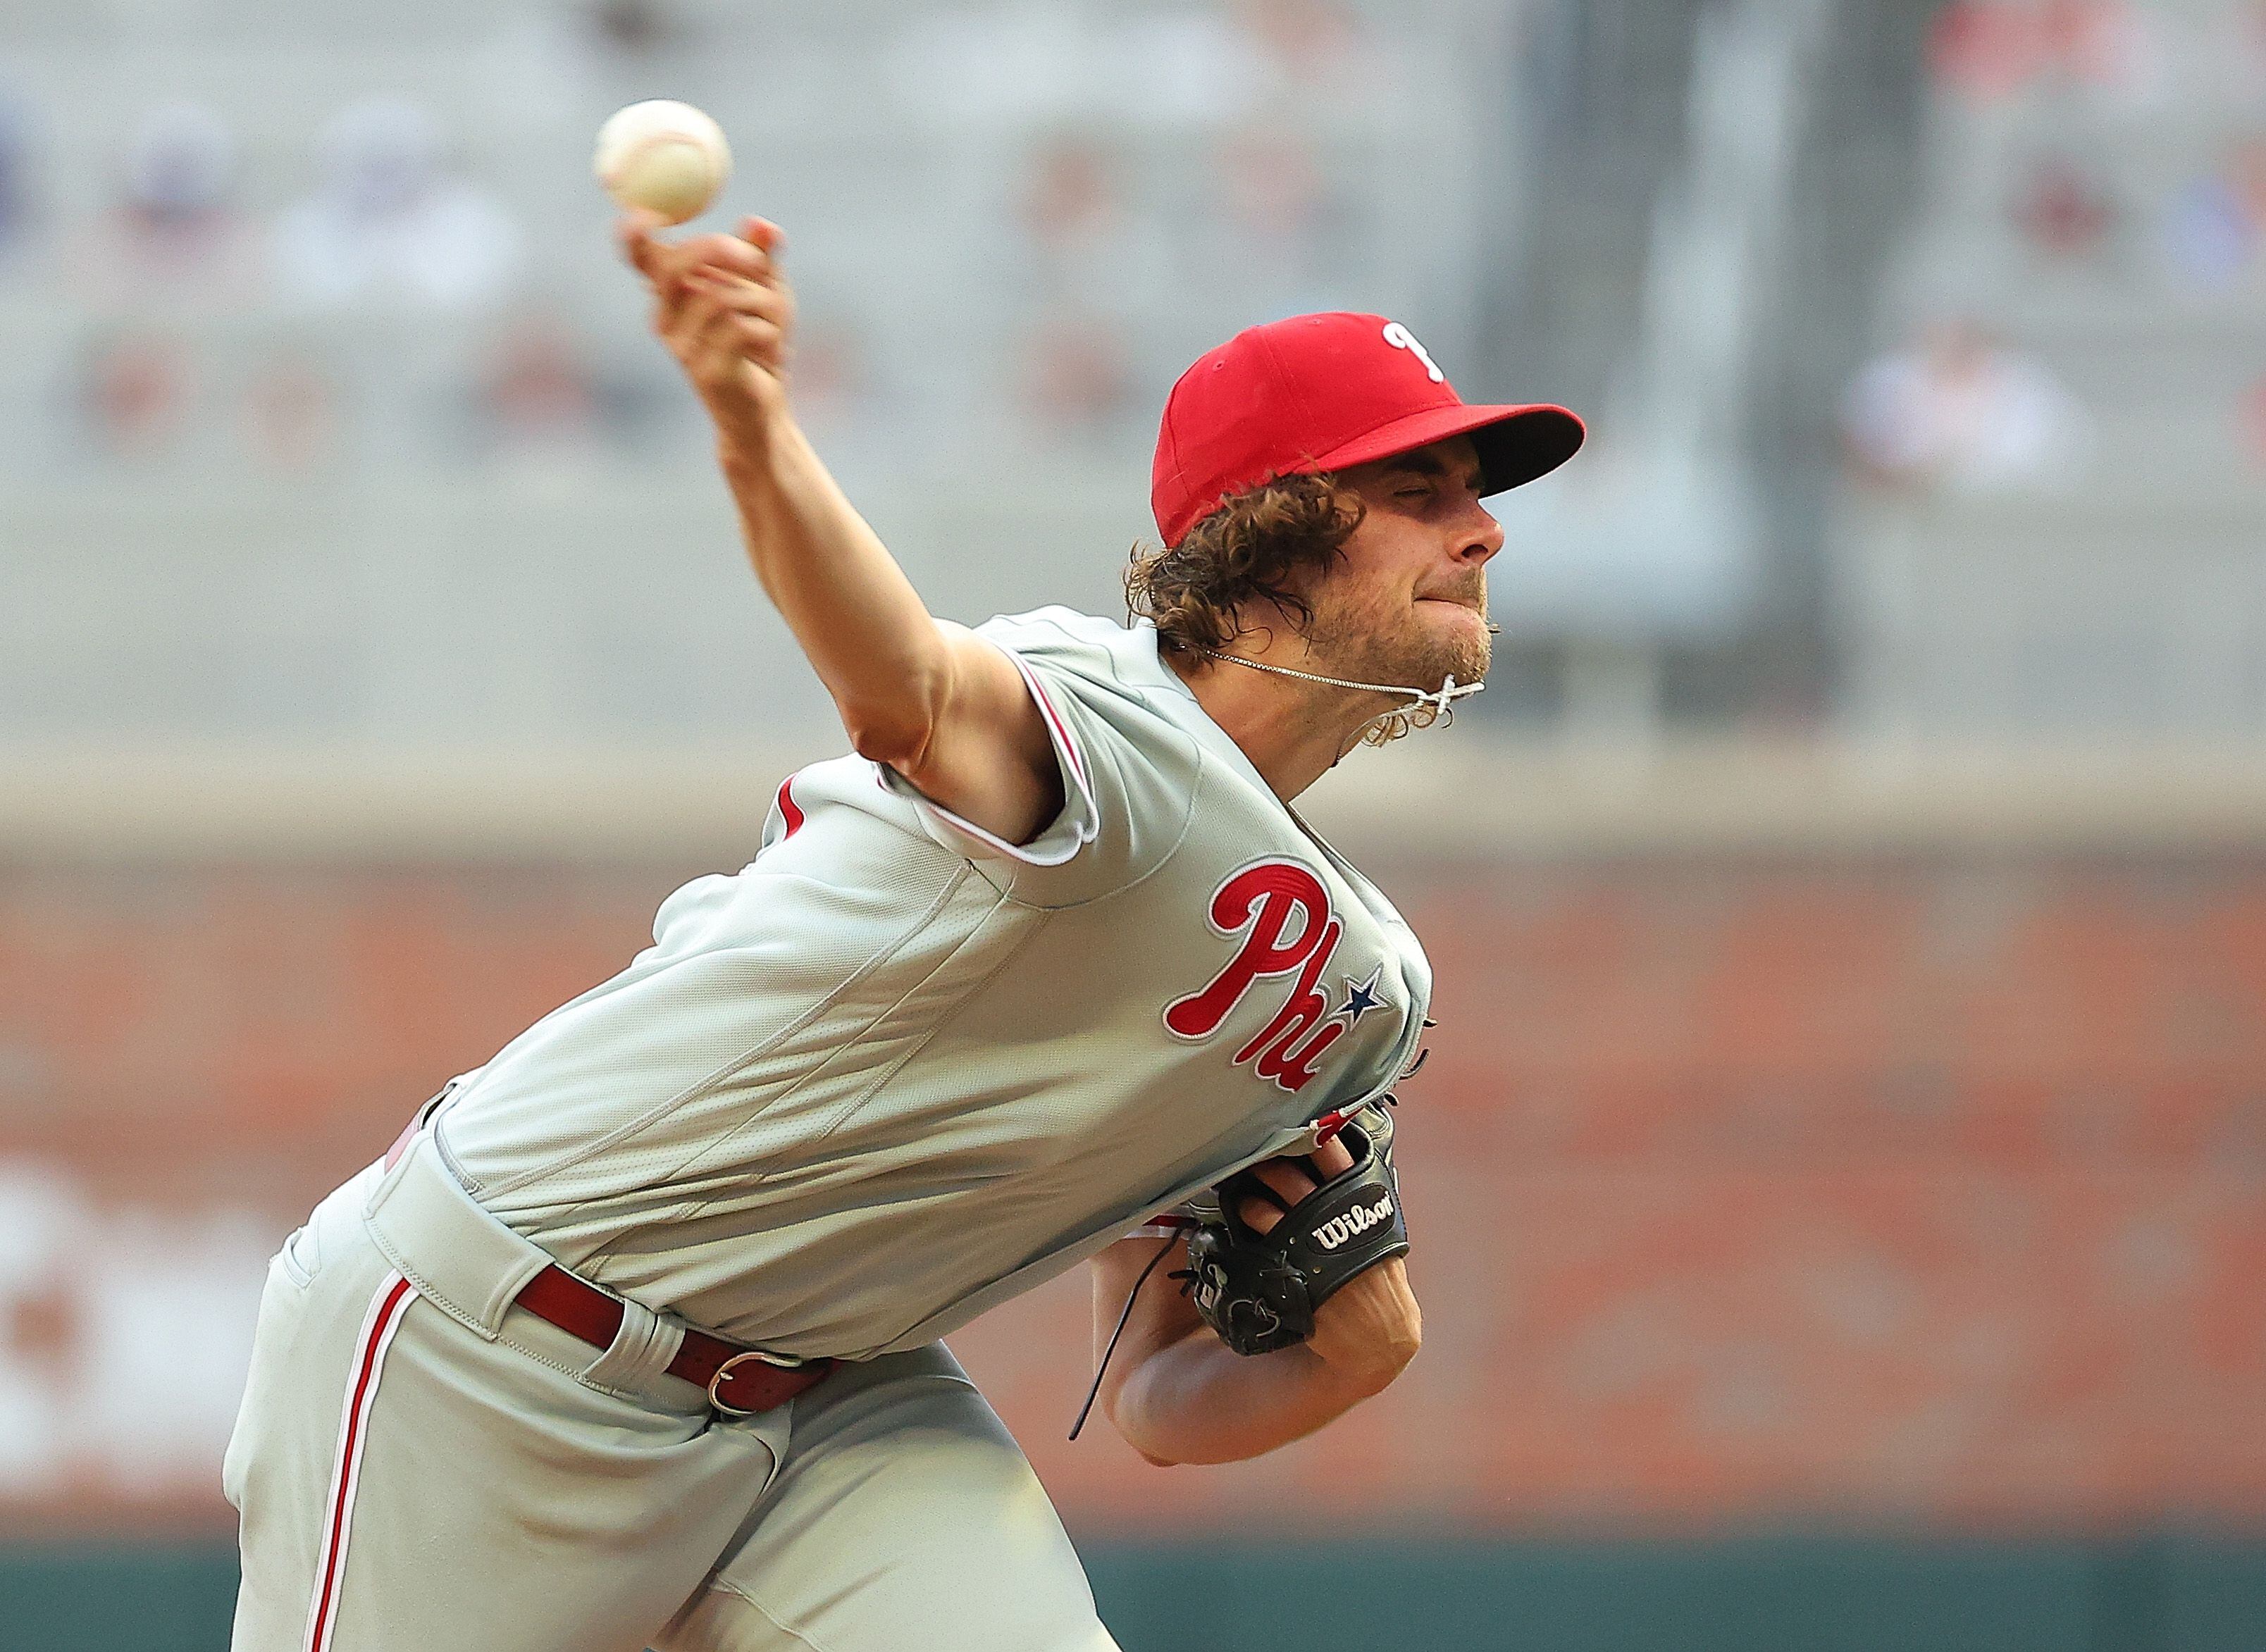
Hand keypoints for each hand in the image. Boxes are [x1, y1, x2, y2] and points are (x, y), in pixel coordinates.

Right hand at [618, 211, 796, 451]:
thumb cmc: (761, 346)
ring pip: (720, 296)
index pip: (641, 258)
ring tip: (774, 326)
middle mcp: (666, 318)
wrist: (765, 411)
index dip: (634, 235)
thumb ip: (760, 255)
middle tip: (757, 260)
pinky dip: (766, 331)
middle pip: (677, 266)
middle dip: (722, 251)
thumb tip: (760, 224)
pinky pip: (739, 328)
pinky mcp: (705, 371)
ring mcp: (681, 347)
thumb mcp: (767, 291)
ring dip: (761, 302)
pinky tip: (770, 350)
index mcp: (671, 294)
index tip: (640, 216)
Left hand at [1236, 1138, 1421, 1392]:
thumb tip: (1338, 1153)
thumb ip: (1359, 1192)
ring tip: (1239, 1194)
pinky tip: (1237, 1225)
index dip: (1308, 1133)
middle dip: (1264, 1163)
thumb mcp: (1379, 1227)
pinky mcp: (1289, 1268)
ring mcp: (1308, 1243)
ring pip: (1263, 1206)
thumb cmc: (1378, 1277)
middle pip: (1286, 1174)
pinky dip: (1244, 1228)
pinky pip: (1255, 1241)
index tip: (1289, 1123)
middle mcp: (1332, 1216)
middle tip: (1251, 1158)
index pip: (1332, 1149)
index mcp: (1360, 1198)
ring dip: (1246, 1197)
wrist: (1377, 1334)